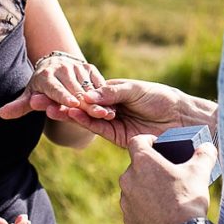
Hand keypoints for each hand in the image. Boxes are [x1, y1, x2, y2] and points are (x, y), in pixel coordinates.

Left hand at [0, 52, 115, 121]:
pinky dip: (105, 94)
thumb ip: (19, 106)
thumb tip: (1, 114)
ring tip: (107, 113)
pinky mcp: (89, 67)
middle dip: (85, 103)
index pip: (55, 88)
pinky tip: (112, 106)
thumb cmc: (40, 86)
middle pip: (74, 89)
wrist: (54, 66)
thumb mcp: (29, 95)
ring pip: (88, 86)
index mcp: (45, 75)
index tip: (71, 104)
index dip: (63, 96)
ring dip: (99, 100)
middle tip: (96, 116)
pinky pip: (98, 81)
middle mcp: (62, 68)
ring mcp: (77, 66)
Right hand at [42, 79, 186, 146]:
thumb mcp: (136, 89)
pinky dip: (86, 122)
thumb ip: (112, 92)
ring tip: (53, 109)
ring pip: (88, 118)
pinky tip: (73, 115)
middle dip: (62, 103)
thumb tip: (87, 95)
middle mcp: (111, 107)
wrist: (182, 118)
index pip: (88, 91)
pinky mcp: (119, 137)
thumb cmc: (161, 97)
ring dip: (70, 114)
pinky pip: (99, 129)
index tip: (51, 87)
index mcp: (114, 92)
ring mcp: (114, 122)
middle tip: (41, 100)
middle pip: (83, 106)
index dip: (70, 90)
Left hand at [119, 134, 216, 223]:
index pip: (137, 141)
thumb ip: (204, 155)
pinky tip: (161, 213)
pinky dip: (144, 207)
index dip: (147, 140)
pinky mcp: (128, 219)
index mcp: (143, 162)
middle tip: (167, 173)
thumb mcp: (200, 173)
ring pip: (134, 187)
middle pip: (136, 166)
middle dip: (150, 167)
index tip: (157, 145)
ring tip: (165, 195)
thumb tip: (208, 147)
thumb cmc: (187, 200)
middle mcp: (128, 179)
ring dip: (145, 187)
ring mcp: (125, 200)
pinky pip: (134, 207)